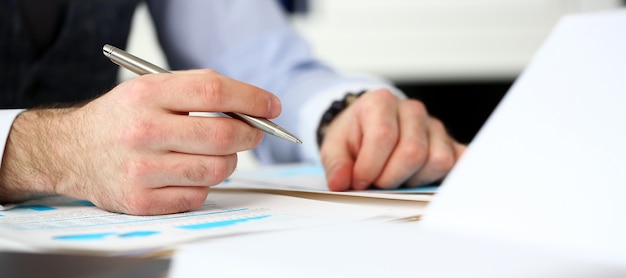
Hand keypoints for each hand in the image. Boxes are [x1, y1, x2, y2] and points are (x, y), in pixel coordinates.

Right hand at [0, 69, 280, 214]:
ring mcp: (141, 170)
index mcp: (147, 95)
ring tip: (217, 153)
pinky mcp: (141, 201)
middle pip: (223, 135)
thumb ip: (198, 91)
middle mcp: (142, 131)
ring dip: (229, 161)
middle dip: (251, 134)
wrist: (71, 151)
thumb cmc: (122, 118)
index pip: (213, 91)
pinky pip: (199, 195)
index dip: (251, 98)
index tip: (272, 106)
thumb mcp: (150, 89)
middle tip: (254, 132)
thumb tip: (253, 107)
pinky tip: (189, 173)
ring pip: (218, 169)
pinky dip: (205, 184)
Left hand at [320, 89, 465, 190]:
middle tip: (376, 182)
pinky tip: (423, 181)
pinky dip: (445, 176)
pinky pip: (459, 162)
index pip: (384, 137)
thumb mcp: (334, 146)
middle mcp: (412, 110)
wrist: (368, 127)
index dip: (370, 167)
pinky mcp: (450, 144)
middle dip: (391, 177)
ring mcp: (434, 127)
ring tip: (396, 178)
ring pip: (438, 161)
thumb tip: (340, 182)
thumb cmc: (354, 136)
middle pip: (413, 152)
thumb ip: (336, 164)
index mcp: (381, 102)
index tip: (359, 181)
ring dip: (414, 180)